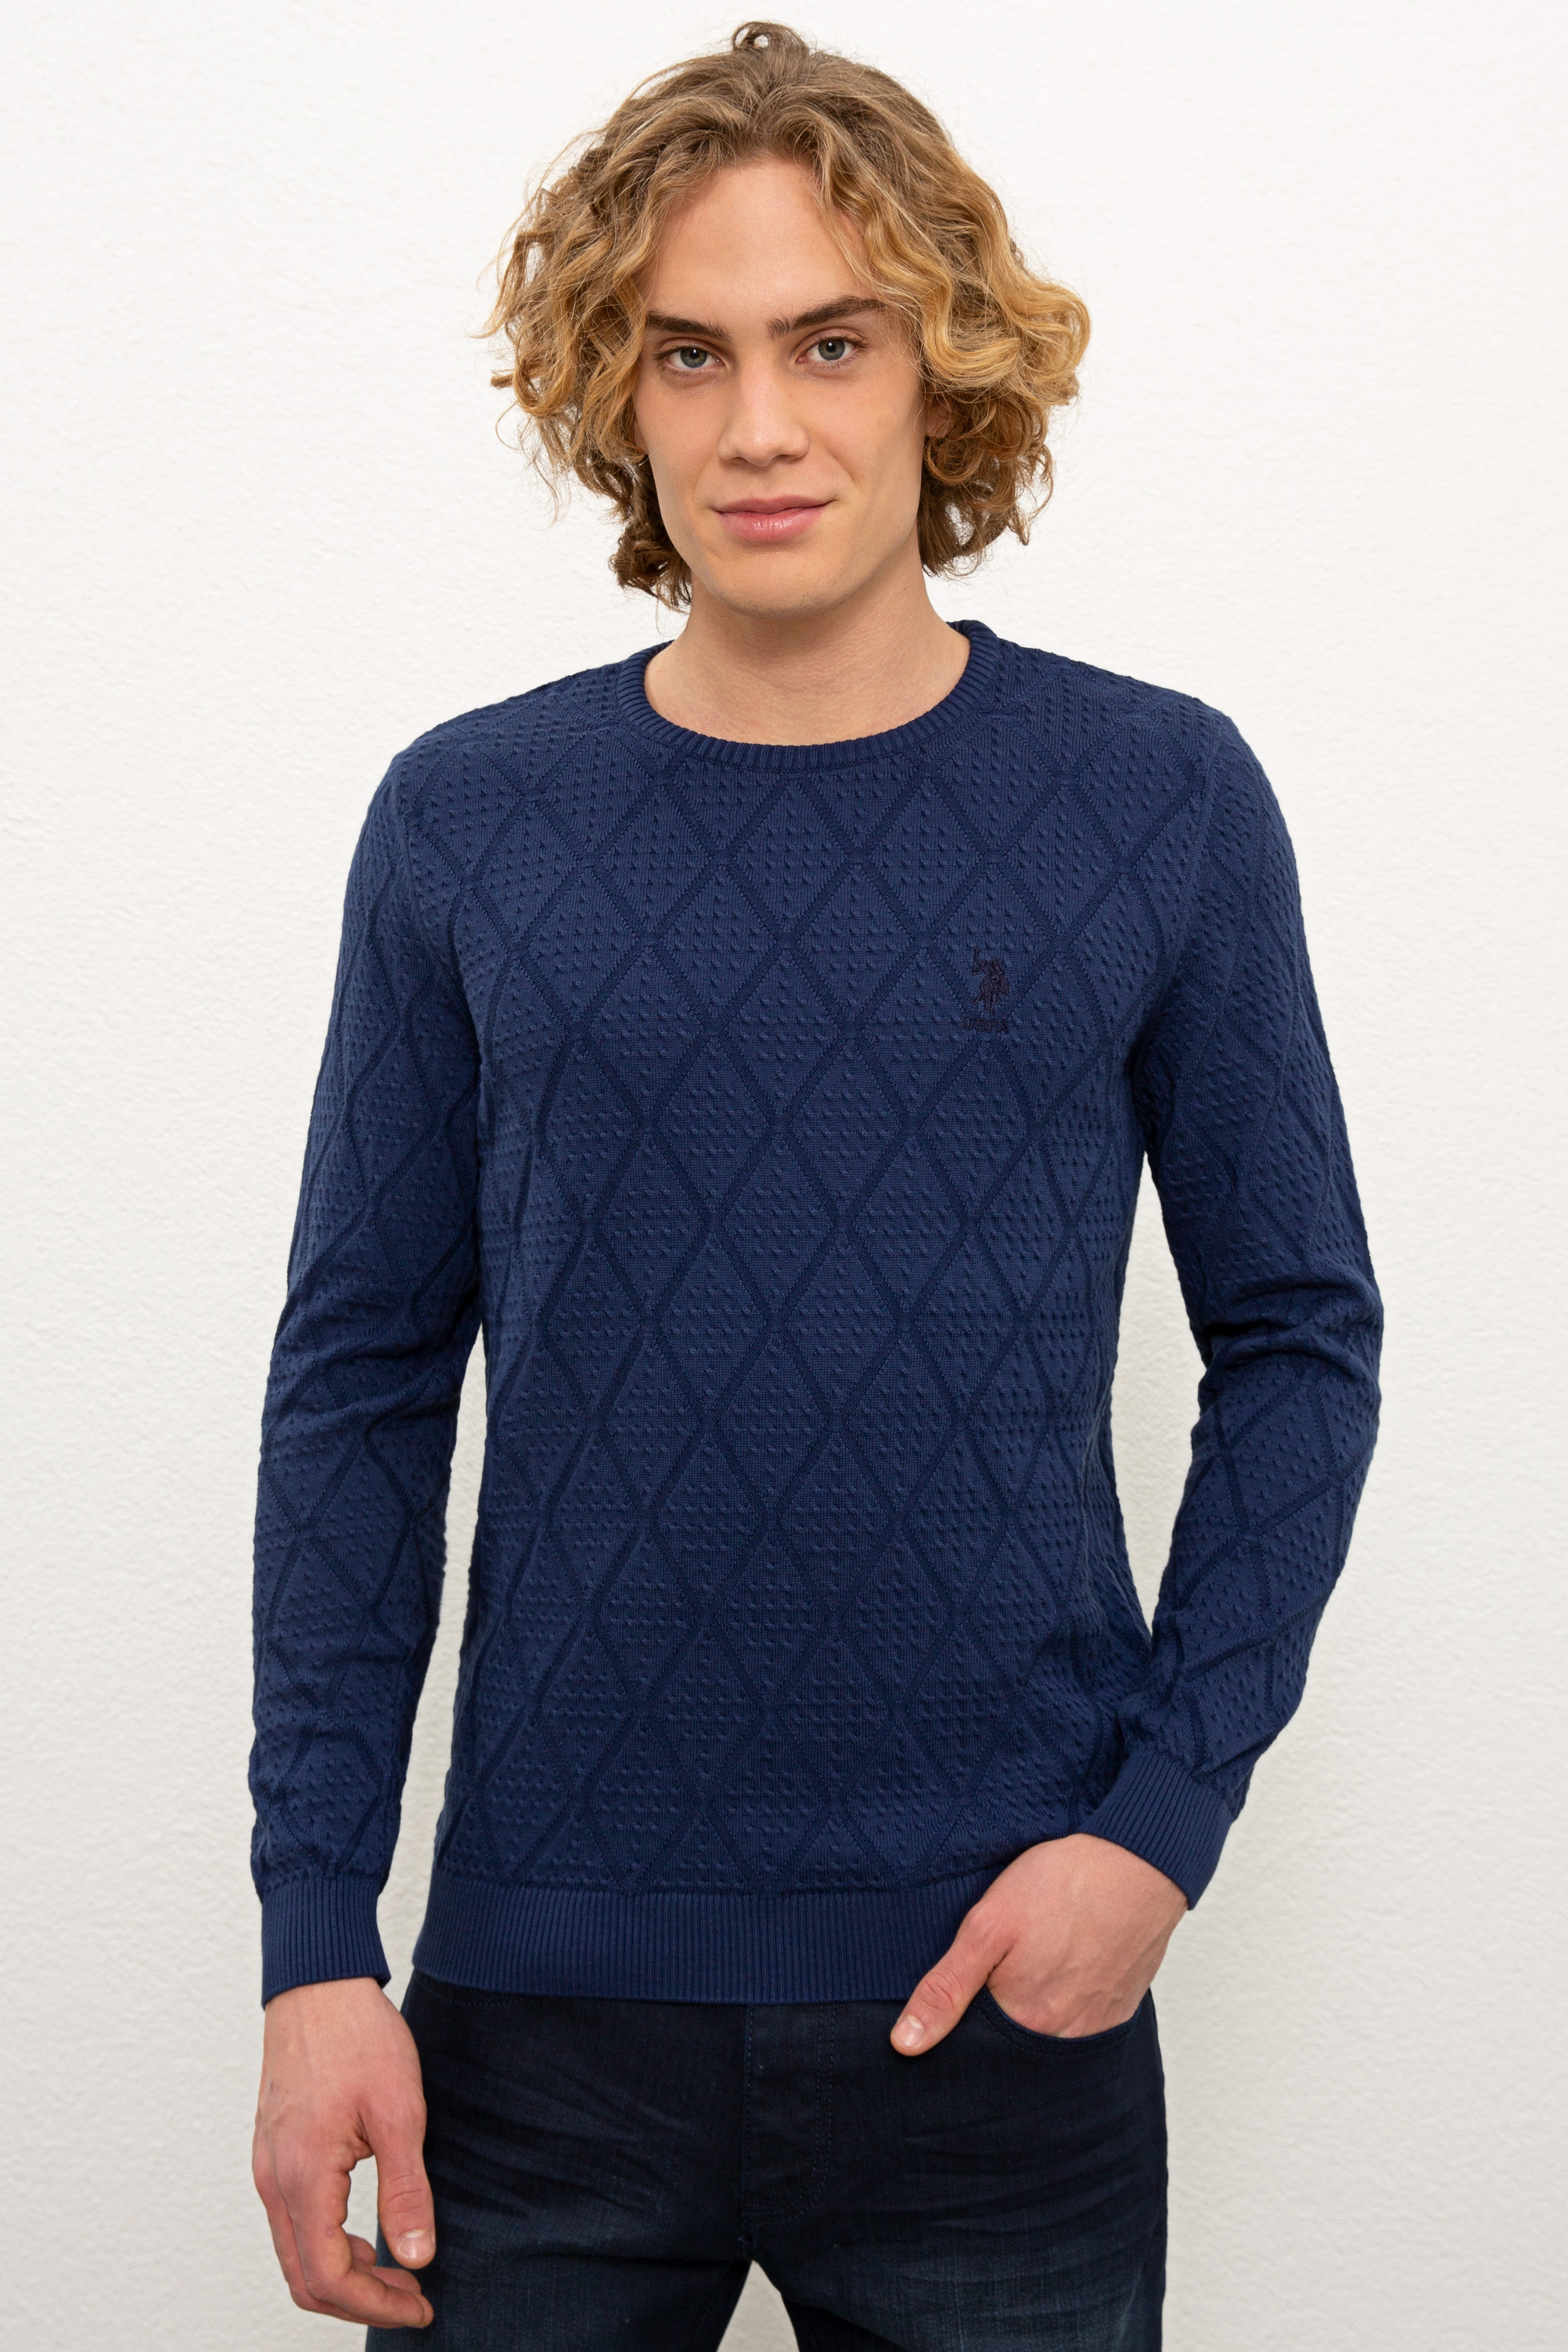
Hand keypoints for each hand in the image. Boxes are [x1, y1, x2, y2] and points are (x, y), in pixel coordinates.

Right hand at [253, 1976, 434, 2328]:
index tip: (421, 2303)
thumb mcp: (399, 2112)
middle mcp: (274, 2181)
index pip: (329, 2278)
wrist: (318, 1983)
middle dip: (360, 2300)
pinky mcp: (274, 2152)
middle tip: (413, 2295)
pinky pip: (292, 2221)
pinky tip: (366, 2232)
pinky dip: (327, 2243)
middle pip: (305, 2278)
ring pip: (295, 2252)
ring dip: (344, 2274)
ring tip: (398, 2267)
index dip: (376, 2305)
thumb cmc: (357, 2036)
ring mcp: (268, 2167)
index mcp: (302, 2178)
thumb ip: (406, 2190)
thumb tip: (417, 2257)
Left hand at [891, 1833, 1186, 2053]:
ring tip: (1023, 1975)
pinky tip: (1055, 1977)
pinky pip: (1080, 2029)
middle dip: (991, 2031)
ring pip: (1045, 2042)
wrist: (1140, 1862)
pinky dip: (1061, 2013)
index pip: (974, 2053)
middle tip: (988, 1982)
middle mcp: (1062, 2038)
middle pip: (1011, 2052)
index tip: (947, 2007)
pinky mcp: (1118, 2010)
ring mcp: (1095, 2026)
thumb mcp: (988, 1925)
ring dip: (1028, 2021)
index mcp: (1023, 2021)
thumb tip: (905, 2044)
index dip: (954, 2034)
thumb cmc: (1063, 1885)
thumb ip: (947, 1987)